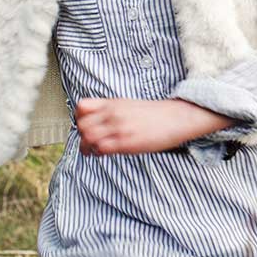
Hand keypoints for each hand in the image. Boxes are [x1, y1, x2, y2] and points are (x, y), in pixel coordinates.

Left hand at [75, 97, 234, 155]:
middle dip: (81, 135)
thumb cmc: (156, 114)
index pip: (82, 107)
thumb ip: (112, 111)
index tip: (83, 126)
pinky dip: (97, 153)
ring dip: (86, 146)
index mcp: (113, 103)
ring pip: (87, 137)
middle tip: (87, 141)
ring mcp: (119, 127)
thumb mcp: (130, 105)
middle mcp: (113, 114)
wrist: (177, 117)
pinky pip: (101, 148)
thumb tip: (99, 121)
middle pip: (81, 124)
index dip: (78, 119)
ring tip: (92, 151)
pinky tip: (104, 154)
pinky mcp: (126, 142)